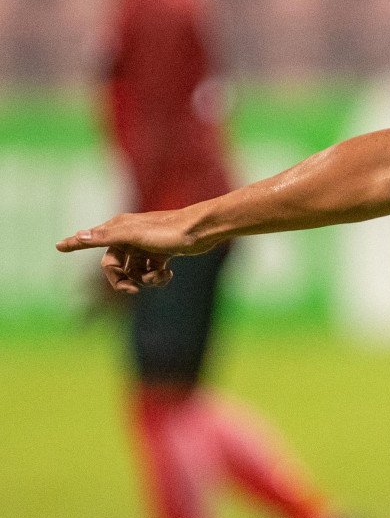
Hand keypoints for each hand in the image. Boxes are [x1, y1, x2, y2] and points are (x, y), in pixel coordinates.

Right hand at [55, 209, 207, 293]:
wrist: (202, 231)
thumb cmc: (169, 230)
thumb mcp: (135, 235)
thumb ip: (107, 237)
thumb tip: (79, 235)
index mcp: (120, 228)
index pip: (92, 239)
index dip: (76, 243)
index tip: (58, 246)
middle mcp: (130, 236)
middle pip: (114, 265)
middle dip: (122, 280)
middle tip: (132, 290)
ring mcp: (146, 246)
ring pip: (134, 272)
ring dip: (144, 279)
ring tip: (159, 277)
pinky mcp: (162, 253)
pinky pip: (150, 272)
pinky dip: (157, 277)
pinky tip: (168, 275)